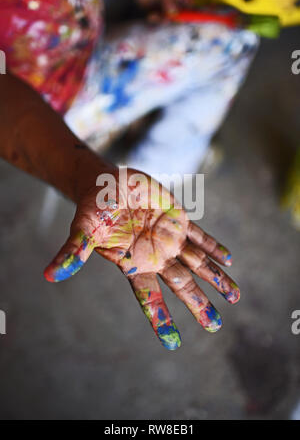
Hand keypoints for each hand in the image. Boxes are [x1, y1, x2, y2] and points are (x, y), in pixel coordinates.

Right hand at [44, 168, 238, 349]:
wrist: (106, 184)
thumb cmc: (92, 208)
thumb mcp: (83, 230)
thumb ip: (74, 252)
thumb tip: (50, 274)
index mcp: (133, 264)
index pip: (149, 297)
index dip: (161, 318)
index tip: (174, 343)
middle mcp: (154, 256)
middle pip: (181, 284)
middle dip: (198, 304)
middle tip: (215, 325)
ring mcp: (168, 238)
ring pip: (197, 262)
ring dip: (216, 278)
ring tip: (234, 296)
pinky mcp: (177, 219)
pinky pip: (200, 236)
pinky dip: (214, 247)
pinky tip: (229, 259)